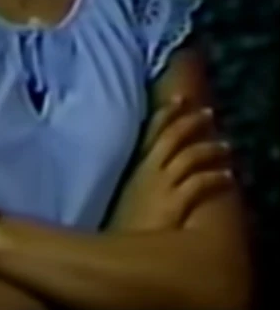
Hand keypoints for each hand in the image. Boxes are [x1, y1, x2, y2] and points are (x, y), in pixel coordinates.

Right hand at [105, 97, 233, 231]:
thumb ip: (137, 181)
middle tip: (208, 112)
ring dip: (209, 148)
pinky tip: (228, 176)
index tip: (180, 98)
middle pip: (172, 136)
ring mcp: (162, 185)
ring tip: (225, 145)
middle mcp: (148, 170)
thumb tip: (147, 171)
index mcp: (135, 165)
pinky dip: (215, 177)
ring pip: (189, 156)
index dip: (166, 112)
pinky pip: (199, 184)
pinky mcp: (174, 203)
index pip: (150, 130)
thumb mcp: (125, 195)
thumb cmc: (122, 226)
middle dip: (191, 121)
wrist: (119, 249)